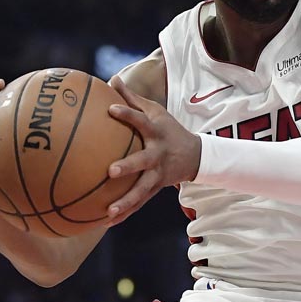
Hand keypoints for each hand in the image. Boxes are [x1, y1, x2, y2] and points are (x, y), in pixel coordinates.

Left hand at [103, 76, 201, 225]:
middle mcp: (157, 154)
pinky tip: (104, 222)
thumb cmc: (168, 129)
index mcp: (155, 133)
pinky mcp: (156, 189)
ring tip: (108, 211)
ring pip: (141, 190)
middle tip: (110, 171)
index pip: (140, 120)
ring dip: (125, 202)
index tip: (110, 109)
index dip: (126, 114)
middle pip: (142, 161)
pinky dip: (124, 213)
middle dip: (128, 166)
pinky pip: (138, 203)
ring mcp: (157, 174)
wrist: (196, 156)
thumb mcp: (155, 112)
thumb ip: (132, 98)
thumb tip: (111, 79)